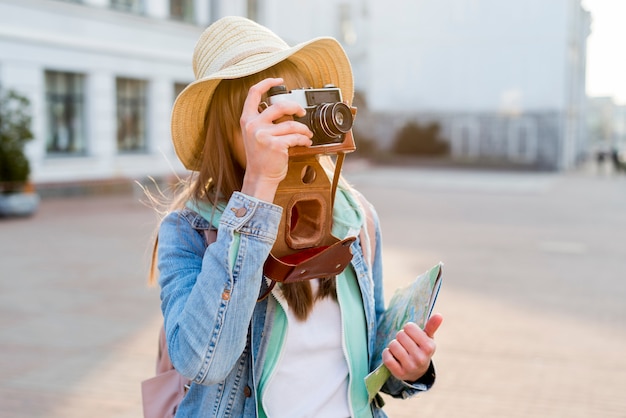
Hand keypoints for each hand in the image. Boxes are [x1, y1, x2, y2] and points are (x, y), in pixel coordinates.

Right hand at [239, 77, 312, 201]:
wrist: (260, 176)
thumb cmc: (261, 157)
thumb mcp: (255, 135)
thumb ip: (263, 120)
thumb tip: (283, 108)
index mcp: (247, 119)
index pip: (254, 93)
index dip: (267, 83)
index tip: (278, 80)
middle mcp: (253, 125)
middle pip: (279, 105)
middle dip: (296, 107)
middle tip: (302, 112)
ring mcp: (263, 135)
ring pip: (292, 124)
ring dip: (304, 129)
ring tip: (307, 134)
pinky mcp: (275, 145)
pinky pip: (296, 137)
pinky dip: (304, 139)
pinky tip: (305, 142)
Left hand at [382, 313, 442, 381]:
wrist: (418, 372)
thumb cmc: (422, 349)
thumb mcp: (428, 338)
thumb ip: (432, 326)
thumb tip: (439, 315)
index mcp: (429, 347)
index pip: (409, 327)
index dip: (407, 328)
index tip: (411, 334)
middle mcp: (420, 358)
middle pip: (400, 335)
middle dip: (400, 337)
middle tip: (405, 343)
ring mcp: (410, 366)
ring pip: (393, 345)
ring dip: (393, 345)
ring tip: (400, 348)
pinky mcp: (399, 373)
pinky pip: (387, 357)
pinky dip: (387, 353)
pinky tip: (393, 355)